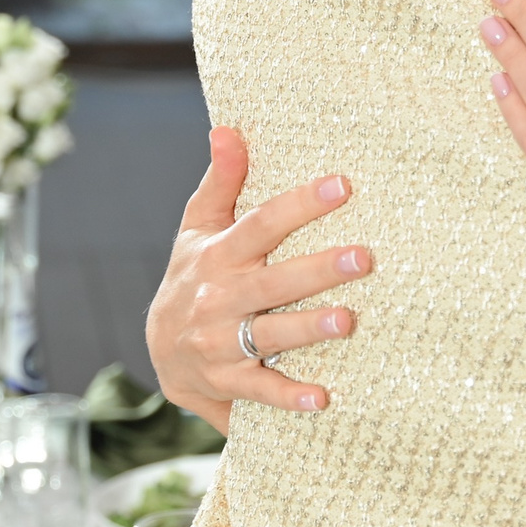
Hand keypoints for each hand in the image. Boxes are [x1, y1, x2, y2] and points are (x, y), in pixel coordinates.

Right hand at [143, 127, 374, 430]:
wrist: (160, 352)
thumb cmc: (192, 277)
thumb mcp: (198, 228)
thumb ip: (220, 181)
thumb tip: (228, 128)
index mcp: (219, 254)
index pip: (261, 224)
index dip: (300, 204)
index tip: (342, 185)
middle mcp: (220, 297)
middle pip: (274, 281)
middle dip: (319, 269)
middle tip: (365, 257)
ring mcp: (222, 342)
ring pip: (269, 333)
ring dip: (308, 329)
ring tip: (348, 320)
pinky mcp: (229, 381)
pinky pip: (261, 391)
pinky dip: (289, 396)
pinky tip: (321, 397)